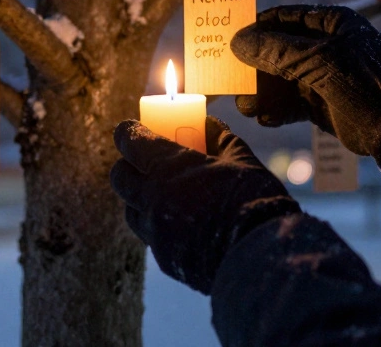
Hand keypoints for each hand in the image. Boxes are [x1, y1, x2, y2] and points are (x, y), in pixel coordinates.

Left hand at [110, 116, 298, 294]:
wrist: (260, 256)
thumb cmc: (253, 200)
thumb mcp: (241, 159)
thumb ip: (220, 138)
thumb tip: (209, 123)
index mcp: (169, 166)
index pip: (131, 141)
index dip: (128, 132)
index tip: (132, 129)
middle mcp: (152, 198)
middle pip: (120, 176)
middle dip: (128, 165)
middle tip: (145, 163)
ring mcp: (155, 230)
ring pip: (130, 209)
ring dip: (139, 198)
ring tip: (163, 195)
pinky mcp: (163, 257)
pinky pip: (150, 236)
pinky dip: (158, 225)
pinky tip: (180, 224)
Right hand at [230, 5, 380, 170]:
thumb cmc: (366, 84)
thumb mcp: (320, 61)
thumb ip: (277, 51)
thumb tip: (237, 41)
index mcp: (329, 23)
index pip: (281, 18)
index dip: (254, 28)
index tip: (229, 42)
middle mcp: (323, 46)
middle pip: (275, 51)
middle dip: (253, 67)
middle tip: (232, 81)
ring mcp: (321, 76)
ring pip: (278, 79)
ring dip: (260, 92)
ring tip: (248, 106)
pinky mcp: (319, 104)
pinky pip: (288, 103)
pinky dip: (275, 110)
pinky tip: (266, 118)